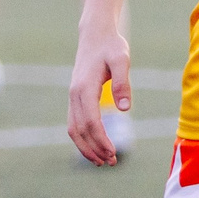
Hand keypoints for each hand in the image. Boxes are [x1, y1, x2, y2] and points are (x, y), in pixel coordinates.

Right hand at [67, 13, 131, 165]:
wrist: (96, 34)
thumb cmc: (111, 46)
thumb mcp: (122, 60)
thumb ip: (123, 83)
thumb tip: (125, 108)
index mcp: (84, 88)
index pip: (91, 122)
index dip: (101, 140)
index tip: (113, 153)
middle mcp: (75, 94)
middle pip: (80, 130)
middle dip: (94, 149)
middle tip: (111, 163)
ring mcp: (73, 97)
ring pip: (73, 129)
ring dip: (87, 147)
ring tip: (103, 161)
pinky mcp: (76, 97)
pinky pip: (75, 123)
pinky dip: (83, 138)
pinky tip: (96, 146)